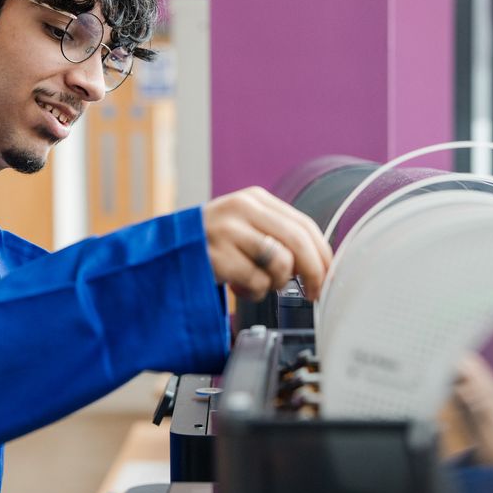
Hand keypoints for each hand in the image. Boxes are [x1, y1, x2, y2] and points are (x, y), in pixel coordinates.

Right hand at [202, 187, 332, 301]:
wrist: (164, 254)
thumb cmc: (211, 245)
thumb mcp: (244, 227)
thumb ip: (277, 236)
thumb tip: (318, 264)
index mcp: (255, 199)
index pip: (304, 224)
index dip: (323, 254)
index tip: (328, 276)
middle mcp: (242, 209)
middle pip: (298, 241)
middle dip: (314, 273)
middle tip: (314, 293)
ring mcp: (227, 230)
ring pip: (280, 262)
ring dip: (275, 283)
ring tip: (258, 283)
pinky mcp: (215, 255)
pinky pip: (256, 281)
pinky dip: (254, 292)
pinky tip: (239, 286)